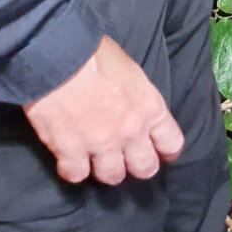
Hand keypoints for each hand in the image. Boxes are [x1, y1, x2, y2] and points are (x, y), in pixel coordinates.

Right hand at [24, 36, 184, 184]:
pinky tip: (69, 161)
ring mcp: (101, 144)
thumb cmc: (96, 55)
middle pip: (145, 168)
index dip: (166, 152)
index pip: (171, 143)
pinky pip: (76, 175)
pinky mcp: (69, 150)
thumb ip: (138, 98)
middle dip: (137, 167)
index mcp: (150, 109)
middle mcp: (131, 131)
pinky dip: (72, 170)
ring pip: (112, 176)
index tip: (160, 153)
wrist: (59, 56)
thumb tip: (134, 107)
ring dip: (105, 170)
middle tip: (126, 160)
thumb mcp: (132, 73)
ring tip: (97, 161)